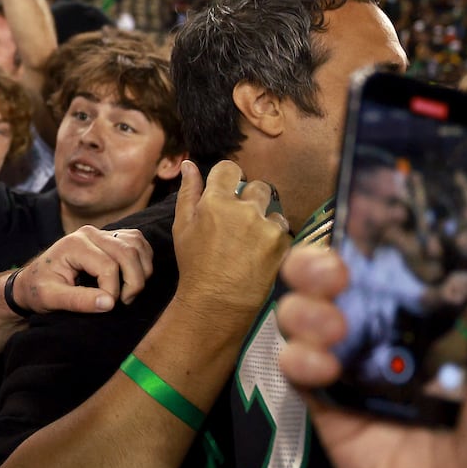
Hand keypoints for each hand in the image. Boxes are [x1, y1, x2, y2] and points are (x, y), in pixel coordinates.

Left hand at [8, 226, 153, 314]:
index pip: (108, 266)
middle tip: (124, 302)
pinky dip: (143, 260)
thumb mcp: (51, 299)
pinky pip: (137, 242)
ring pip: (137, 246)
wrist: (32, 280)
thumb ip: (78, 301)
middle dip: (133, 282)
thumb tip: (109, 303)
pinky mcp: (110, 237)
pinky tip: (132, 278)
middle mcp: (90, 233)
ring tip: (127, 293)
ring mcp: (101, 232)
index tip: (105, 306)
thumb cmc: (38, 290)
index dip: (112, 291)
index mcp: (74, 244)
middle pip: (128, 253)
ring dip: (141, 271)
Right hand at [170, 160, 289, 323]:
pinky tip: (260, 254)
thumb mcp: (182, 227)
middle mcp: (244, 209)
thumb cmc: (195, 265)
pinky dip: (275, 239)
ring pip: (273, 209)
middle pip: (258, 186)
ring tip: (251, 243)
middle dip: (251, 199)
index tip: (227, 190)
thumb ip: (188, 192)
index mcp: (216, 201)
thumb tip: (190, 165)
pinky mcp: (282, 243)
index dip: (228, 178)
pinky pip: (284, 231)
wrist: (217, 302)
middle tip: (240, 222)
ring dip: (265, 220)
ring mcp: (266, 226)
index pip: (230, 168)